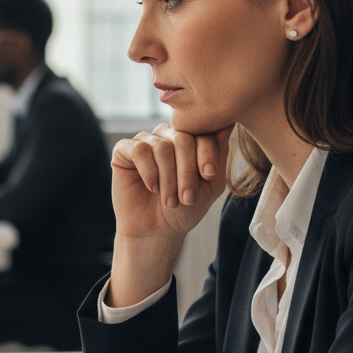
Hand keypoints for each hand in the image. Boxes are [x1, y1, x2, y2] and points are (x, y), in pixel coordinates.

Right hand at [106, 123, 233, 306]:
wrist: (157, 231)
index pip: (202, 131)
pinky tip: (151, 188)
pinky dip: (148, 172)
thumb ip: (219, 153)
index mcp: (189, 139)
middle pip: (182, 138)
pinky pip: (139, 150)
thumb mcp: (211, 183)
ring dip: (168, 178)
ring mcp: (145, 141)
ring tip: (170, 200)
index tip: (210, 176)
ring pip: (161, 147)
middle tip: (187, 197)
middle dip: (187, 171)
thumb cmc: (185, 208)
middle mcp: (167, 135)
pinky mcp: (123, 150)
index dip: (207, 153)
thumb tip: (228, 122)